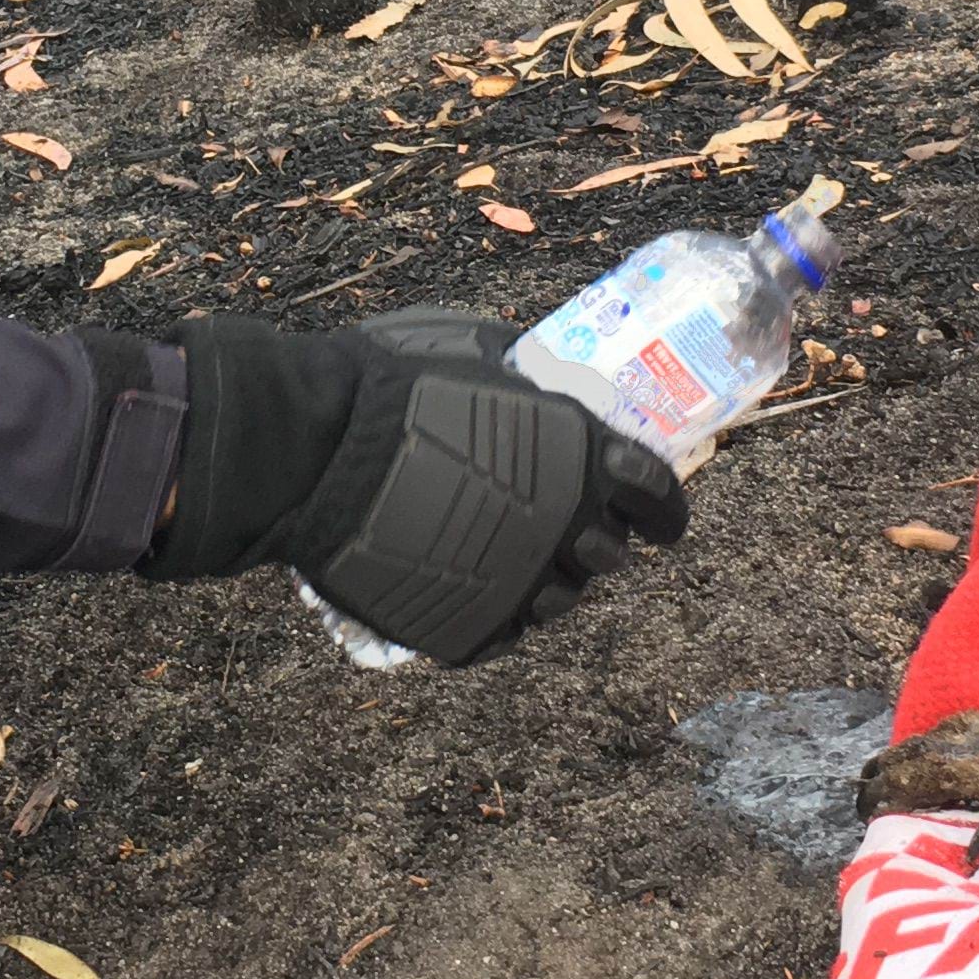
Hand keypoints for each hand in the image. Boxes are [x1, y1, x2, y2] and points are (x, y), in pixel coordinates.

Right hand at [139, 308, 687, 663]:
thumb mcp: (472, 347)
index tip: (662, 518)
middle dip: (597, 540)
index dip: (665, 510)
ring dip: (547, 579)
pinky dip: (494, 611)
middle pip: (609, 555)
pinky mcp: (471, 630)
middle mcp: (566, 531)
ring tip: (511, 555)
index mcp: (584, 458)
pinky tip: (470, 586)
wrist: (312, 453)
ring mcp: (519, 589)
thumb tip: (529, 368)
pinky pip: (502, 631)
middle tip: (566, 523)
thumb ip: (518, 374)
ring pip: (559, 601)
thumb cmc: (388, 385)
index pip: (658, 498)